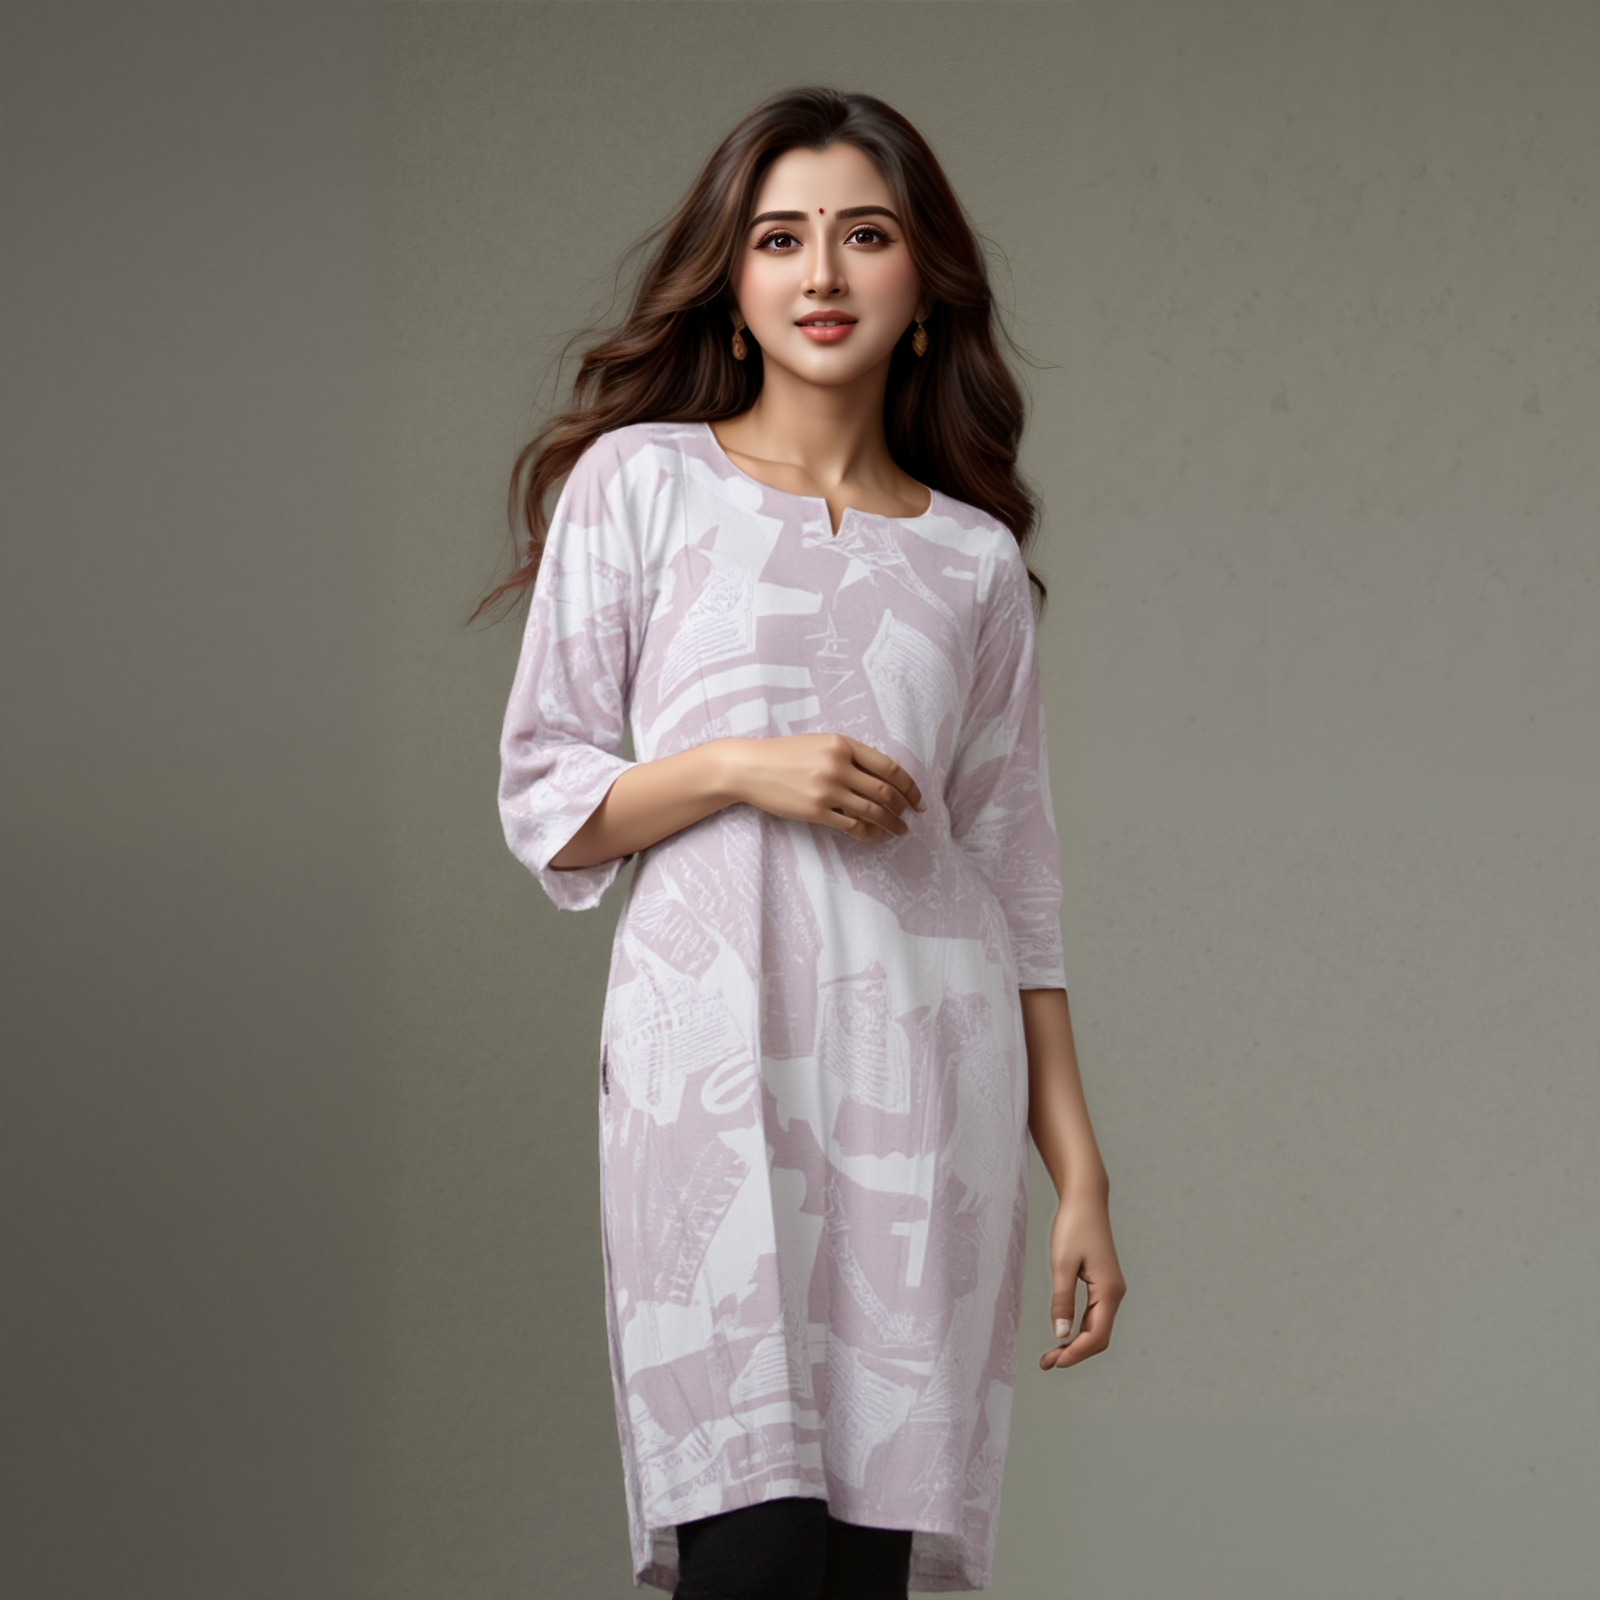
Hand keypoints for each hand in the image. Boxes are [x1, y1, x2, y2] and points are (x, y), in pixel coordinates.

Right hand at [720, 733, 924, 840]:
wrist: (749, 767)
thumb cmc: (784, 754)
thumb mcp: (820, 743)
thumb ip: (849, 755)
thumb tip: (881, 776)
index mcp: (843, 744)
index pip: (889, 767)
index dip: (909, 785)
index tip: (917, 798)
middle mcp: (838, 766)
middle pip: (885, 792)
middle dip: (905, 807)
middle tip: (912, 816)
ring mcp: (827, 790)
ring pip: (872, 811)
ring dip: (891, 824)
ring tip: (899, 830)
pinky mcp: (815, 811)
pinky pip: (851, 826)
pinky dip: (868, 833)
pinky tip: (874, 836)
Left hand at [1040, 1190, 1125, 1370]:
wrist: (1085, 1199)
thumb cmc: (1073, 1227)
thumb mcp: (1062, 1264)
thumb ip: (1062, 1301)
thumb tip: (1061, 1335)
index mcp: (1109, 1291)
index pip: (1096, 1336)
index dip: (1075, 1353)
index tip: (1052, 1362)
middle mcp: (1115, 1293)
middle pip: (1099, 1337)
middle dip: (1075, 1353)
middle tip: (1046, 1363)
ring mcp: (1111, 1289)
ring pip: (1097, 1327)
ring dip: (1077, 1343)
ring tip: (1051, 1354)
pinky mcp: (1103, 1283)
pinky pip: (1095, 1315)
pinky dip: (1080, 1328)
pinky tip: (1063, 1333)